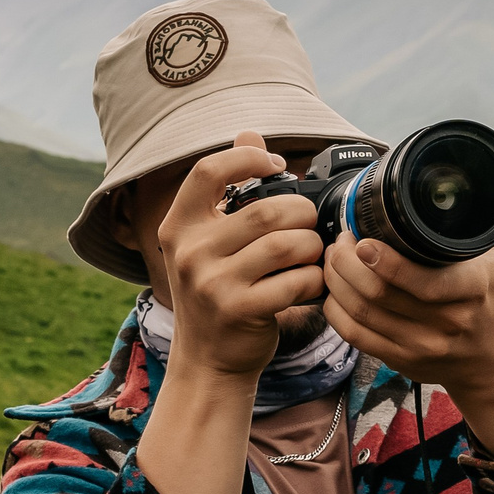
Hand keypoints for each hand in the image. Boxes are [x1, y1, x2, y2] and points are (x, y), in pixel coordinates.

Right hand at [152, 131, 325, 379]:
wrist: (208, 360)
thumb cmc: (217, 292)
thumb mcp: (209, 242)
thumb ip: (227, 190)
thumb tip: (248, 132)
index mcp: (179, 226)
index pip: (208, 171)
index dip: (247, 158)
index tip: (275, 166)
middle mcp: (190, 252)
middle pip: (265, 210)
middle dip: (300, 214)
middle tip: (308, 224)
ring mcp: (213, 284)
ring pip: (285, 244)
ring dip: (310, 247)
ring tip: (311, 254)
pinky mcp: (241, 311)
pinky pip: (296, 282)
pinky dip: (314, 280)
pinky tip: (311, 283)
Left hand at [322, 230, 493, 460]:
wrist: (490, 357)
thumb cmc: (488, 300)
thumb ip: (489, 224)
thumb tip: (484, 182)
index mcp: (472, 290)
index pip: (423, 281)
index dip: (384, 261)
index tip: (363, 240)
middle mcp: (447, 321)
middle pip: (380, 293)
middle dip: (347, 263)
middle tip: (341, 242)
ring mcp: (422, 346)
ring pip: (361, 313)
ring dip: (337, 282)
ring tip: (333, 260)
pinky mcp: (401, 361)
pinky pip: (355, 336)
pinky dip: (336, 310)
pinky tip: (333, 291)